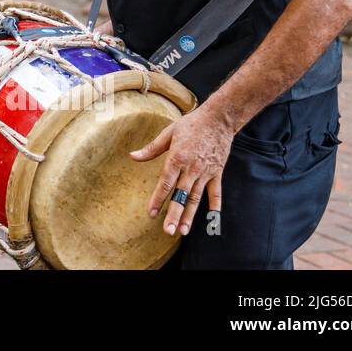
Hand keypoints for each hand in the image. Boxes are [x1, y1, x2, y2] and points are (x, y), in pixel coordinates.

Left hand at [130, 105, 234, 236]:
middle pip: (181, 196)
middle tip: (168, 231)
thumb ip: (151, 149)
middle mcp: (191, 168)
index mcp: (177, 158)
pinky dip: (215, 206)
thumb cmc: (191, 124)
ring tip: (183, 231)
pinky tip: (212, 220)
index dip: (158, 199)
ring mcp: (205, 172)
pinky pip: (216, 193)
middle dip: (174, 214)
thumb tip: (133, 156)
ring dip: (190, 216)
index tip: (151, 213)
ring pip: (196, 198)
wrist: (218, 119)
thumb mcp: (168, 133)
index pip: (165, 183)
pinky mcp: (217, 173)